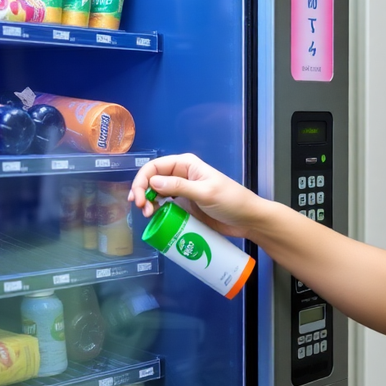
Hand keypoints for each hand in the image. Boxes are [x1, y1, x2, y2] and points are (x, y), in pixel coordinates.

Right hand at [128, 153, 266, 239]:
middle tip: (142, 210)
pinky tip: (155, 218)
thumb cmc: (232, 201)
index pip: (155, 167)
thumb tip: (153, 183)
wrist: (248, 220)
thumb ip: (179, 187)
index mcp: (187, 165)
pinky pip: (165, 206)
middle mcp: (182, 176)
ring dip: (148, 203)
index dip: (142, 180)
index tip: (138, 198)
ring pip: (156, 193)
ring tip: (148, 215)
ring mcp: (183, 192)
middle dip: (142, 192)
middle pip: (152, 180)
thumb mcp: (205, 193)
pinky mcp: (185, 207)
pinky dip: (157, 211)